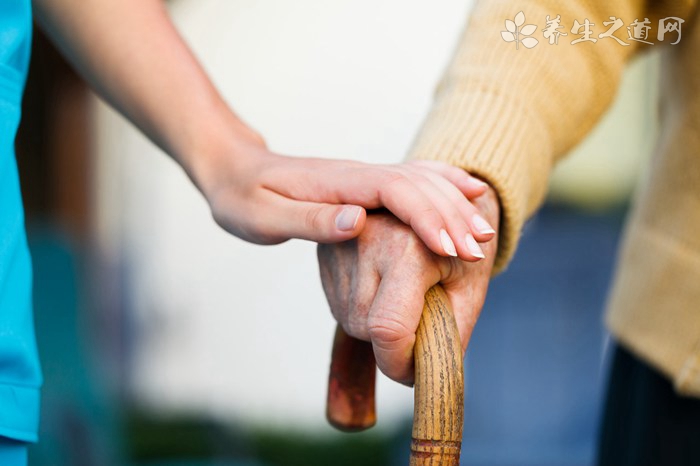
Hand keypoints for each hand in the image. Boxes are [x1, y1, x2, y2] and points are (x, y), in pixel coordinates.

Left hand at [193, 128, 496, 256]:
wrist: (233, 169)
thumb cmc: (242, 197)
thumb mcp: (264, 217)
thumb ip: (311, 221)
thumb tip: (358, 221)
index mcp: (338, 183)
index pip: (395, 192)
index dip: (426, 217)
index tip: (451, 247)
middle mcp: (358, 175)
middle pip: (417, 186)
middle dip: (451, 216)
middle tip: (480, 249)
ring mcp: (364, 177)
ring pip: (421, 181)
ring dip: (454, 204)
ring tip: (484, 232)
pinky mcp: (365, 185)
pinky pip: (413, 180)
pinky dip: (444, 184)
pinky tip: (468, 190)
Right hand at [317, 186, 499, 383]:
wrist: (441, 200)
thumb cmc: (462, 246)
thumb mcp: (469, 290)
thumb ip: (449, 335)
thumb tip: (422, 375)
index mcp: (407, 246)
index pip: (388, 328)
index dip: (399, 363)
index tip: (414, 373)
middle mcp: (364, 238)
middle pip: (366, 328)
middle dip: (394, 343)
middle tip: (421, 321)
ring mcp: (339, 242)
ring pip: (350, 320)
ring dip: (377, 326)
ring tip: (405, 296)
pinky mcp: (325, 250)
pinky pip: (340, 304)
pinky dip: (364, 310)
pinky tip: (384, 286)